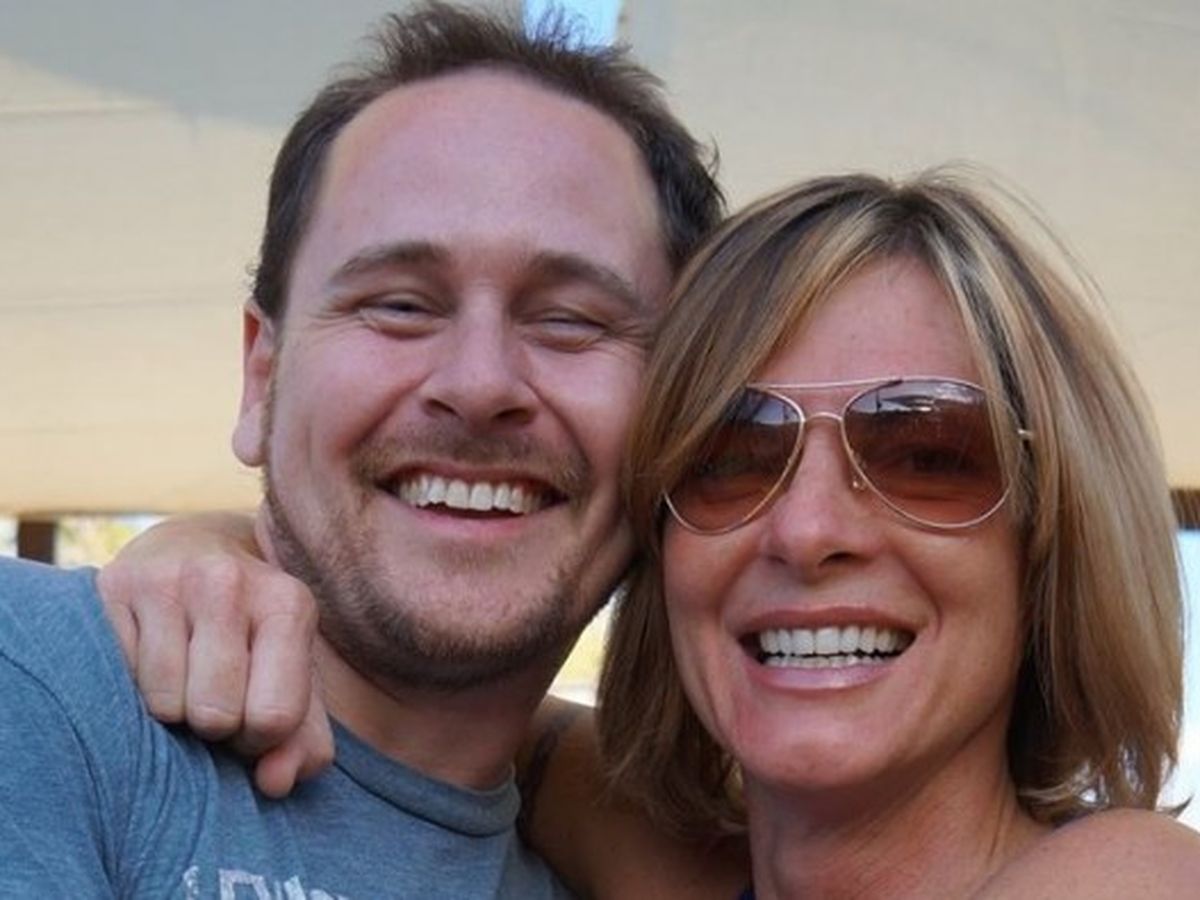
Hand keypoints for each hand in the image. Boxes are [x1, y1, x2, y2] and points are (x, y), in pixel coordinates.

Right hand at [96, 512, 333, 795]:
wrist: (194, 554)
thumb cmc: (252, 637)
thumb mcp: (293, 680)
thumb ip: (303, 742)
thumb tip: (275, 784)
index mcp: (289, 603)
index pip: (274, 716)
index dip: (259, 740)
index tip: (252, 718)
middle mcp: (230, 582)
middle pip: (215, 714)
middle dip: (214, 726)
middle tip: (213, 696)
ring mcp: (168, 580)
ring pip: (163, 704)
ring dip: (171, 711)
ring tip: (183, 677)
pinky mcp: (113, 586)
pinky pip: (119, 680)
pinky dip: (132, 688)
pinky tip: (150, 657)